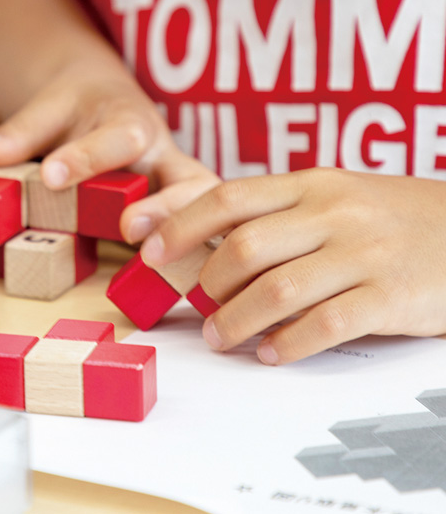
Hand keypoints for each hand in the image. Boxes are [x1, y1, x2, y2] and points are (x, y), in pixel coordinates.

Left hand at [0, 61, 219, 241]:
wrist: (111, 102)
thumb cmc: (78, 108)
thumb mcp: (49, 110)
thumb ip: (19, 135)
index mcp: (130, 122)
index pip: (117, 139)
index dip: (87, 158)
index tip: (51, 176)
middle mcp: (165, 157)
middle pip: (187, 178)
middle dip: (164, 205)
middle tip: (127, 228)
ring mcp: (179, 189)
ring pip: (205, 212)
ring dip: (186, 235)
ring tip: (153, 260)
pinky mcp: (181, 217)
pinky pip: (202, 238)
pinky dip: (196, 258)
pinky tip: (177, 284)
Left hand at [140, 168, 445, 364]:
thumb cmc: (388, 219)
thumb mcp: (334, 197)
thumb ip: (277, 215)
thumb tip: (200, 241)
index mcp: (311, 185)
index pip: (228, 197)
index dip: (179, 224)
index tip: (146, 247)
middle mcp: (333, 214)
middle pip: (244, 247)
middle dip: (208, 282)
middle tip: (198, 305)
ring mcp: (364, 254)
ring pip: (277, 289)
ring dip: (236, 320)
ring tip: (221, 337)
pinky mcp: (392, 297)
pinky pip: (325, 324)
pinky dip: (288, 343)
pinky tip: (271, 353)